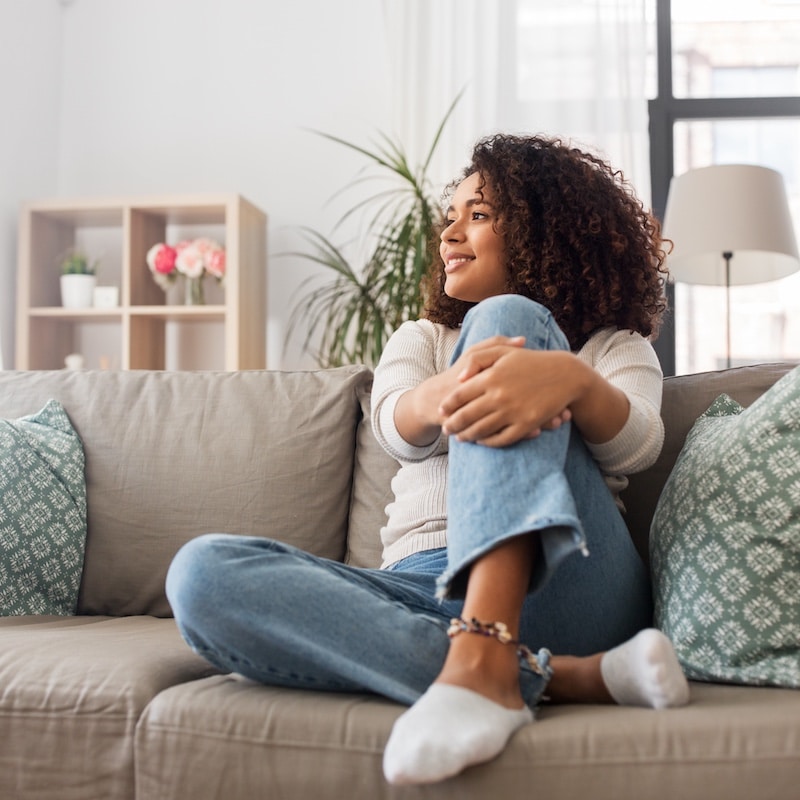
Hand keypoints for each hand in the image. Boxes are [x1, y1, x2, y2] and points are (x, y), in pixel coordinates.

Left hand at [440, 344, 579, 446]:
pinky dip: (488, 443)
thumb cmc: (530, 361)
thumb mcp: (502, 351)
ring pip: (481, 430)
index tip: (441, 411)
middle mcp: (499, 396)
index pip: (459, 395)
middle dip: (452, 425)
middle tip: (446, 429)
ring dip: (467, 436)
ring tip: (460, 438)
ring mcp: (512, 412)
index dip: (447, 406)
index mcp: (490, 377)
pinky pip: (501, 439)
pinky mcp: (526, 425)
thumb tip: (459, 379)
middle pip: (466, 416)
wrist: (564, 375)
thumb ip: (477, 359)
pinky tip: (482, 442)